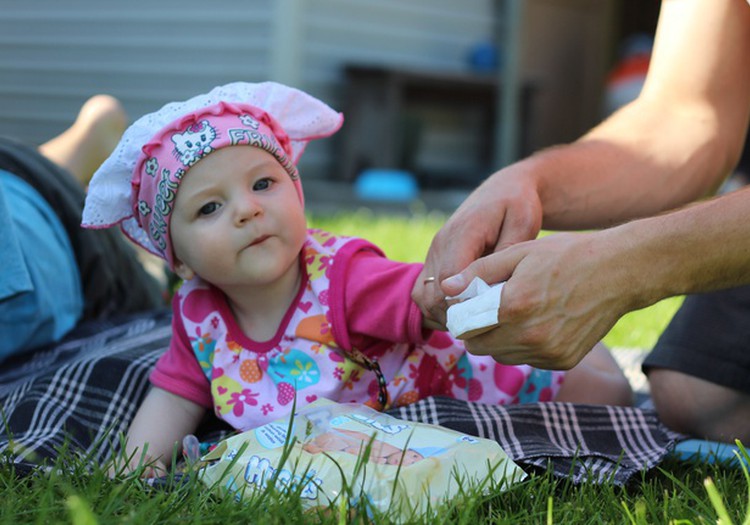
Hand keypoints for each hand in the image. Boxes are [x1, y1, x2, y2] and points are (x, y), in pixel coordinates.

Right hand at [413, 166, 542, 327]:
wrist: (504, 190)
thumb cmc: (519, 205)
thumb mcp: (524, 222)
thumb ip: (507, 252)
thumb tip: (492, 283)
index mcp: (462, 233)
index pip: (447, 279)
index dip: (462, 305)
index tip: (486, 316)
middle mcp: (441, 243)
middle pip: (432, 294)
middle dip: (455, 315)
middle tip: (485, 324)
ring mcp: (434, 252)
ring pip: (423, 297)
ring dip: (443, 314)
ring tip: (473, 320)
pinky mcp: (434, 259)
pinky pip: (423, 292)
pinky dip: (438, 307)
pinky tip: (464, 311)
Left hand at [440, 230, 638, 368]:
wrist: (619, 271)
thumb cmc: (565, 256)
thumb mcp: (518, 254)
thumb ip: (478, 272)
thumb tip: (445, 289)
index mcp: (513, 307)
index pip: (466, 329)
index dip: (463, 319)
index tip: (468, 308)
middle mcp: (529, 336)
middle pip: (481, 347)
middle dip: (479, 331)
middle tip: (491, 310)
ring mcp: (548, 352)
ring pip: (503, 356)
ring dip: (501, 340)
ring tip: (518, 312)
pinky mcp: (563, 361)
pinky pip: (529, 360)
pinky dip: (526, 345)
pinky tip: (540, 321)